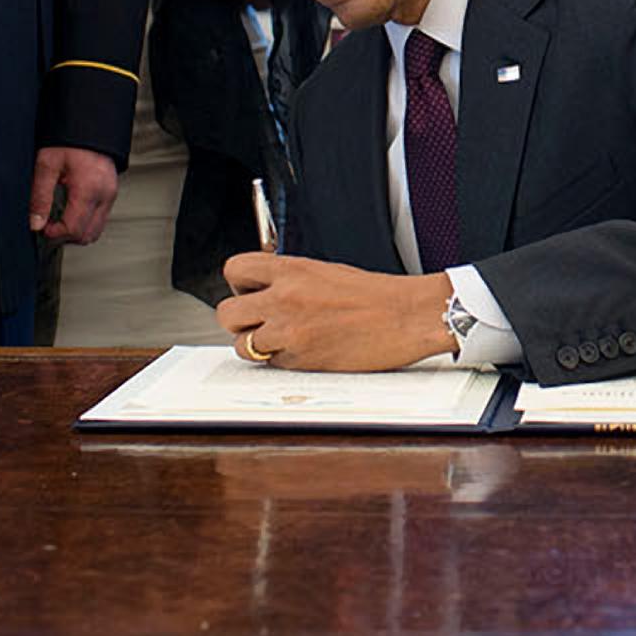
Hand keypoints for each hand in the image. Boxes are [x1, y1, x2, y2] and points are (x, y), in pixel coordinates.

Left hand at [31, 144, 120, 243]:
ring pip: (96, 230)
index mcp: (88, 189)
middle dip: (66, 236)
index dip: (55, 233)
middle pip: (88, 235)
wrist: (88, 124)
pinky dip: (85, 221)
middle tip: (50, 225)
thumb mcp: (47, 165)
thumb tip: (36, 223)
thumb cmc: (69, 140)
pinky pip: (100, 218)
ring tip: (60, 218)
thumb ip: (40, 196)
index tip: (43, 227)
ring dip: (77, 230)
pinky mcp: (111, 193)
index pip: (74, 229)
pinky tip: (71, 210)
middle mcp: (104, 194)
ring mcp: (111, 194)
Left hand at [216, 253, 455, 370]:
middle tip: (261, 321)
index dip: (239, 285)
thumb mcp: (326, 272)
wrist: (407, 316)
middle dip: (240, 320)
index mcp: (292, 270)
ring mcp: (290, 331)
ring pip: (242, 345)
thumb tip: (266, 291)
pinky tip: (304, 351)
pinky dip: (281, 361)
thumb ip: (291, 280)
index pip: (234, 270)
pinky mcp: (301, 360)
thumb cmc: (376, 295)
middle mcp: (284, 298)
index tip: (251, 291)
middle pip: (227, 313)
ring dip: (256, 345)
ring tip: (282, 340)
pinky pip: (271, 365)